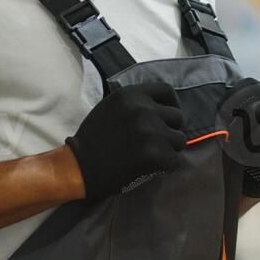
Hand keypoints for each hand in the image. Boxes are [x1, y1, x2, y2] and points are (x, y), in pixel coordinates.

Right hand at [65, 82, 185, 200]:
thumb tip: (162, 108)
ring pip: (180, 139)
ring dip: (170, 149)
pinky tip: (151, 168)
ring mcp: (149, 130)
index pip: (167, 90)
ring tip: (153, 156)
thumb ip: (135, 103)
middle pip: (177, 117)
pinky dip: (167, 167)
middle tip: (157, 143)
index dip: (172, 104)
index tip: (168, 118)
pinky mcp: (153, 153)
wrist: (79, 168)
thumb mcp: (111, 107)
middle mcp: (142, 108)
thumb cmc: (95, 139)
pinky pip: (175, 160)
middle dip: (170, 131)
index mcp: (131, 94)